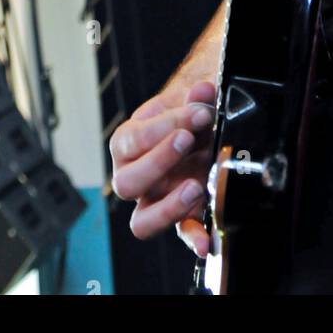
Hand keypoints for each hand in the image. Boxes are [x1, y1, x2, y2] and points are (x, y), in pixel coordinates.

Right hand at [109, 80, 215, 256]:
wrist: (204, 124)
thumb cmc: (188, 111)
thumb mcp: (190, 98)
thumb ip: (198, 96)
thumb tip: (202, 91)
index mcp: (128, 143)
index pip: (132, 139)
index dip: (164, 125)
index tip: (198, 112)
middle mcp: (135, 176)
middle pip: (127, 183)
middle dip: (159, 160)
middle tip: (188, 140)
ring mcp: (156, 200)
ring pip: (142, 222)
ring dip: (168, 207)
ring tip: (195, 187)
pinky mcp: (182, 216)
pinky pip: (181, 234)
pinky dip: (193, 239)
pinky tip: (206, 241)